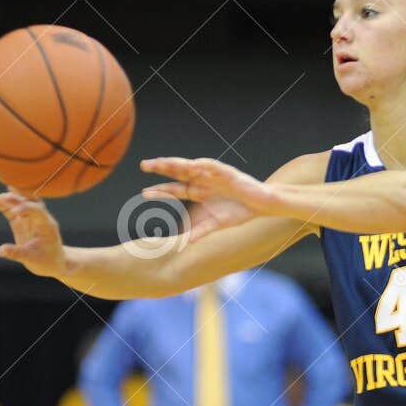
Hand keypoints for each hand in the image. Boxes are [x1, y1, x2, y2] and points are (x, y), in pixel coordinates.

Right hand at [0, 192, 67, 276]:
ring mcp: (29, 218)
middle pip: (29, 201)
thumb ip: (17, 253)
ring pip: (19, 202)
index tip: (14, 211)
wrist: (53, 263)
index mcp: (47, 225)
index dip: (26, 208)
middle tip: (2, 197)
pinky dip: (2, 204)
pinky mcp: (20, 221)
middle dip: (17, 197)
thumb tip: (0, 251)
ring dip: (8, 198)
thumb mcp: (32, 259)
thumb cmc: (47, 261)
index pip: (38, 210)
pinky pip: (11, 210)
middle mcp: (39, 218)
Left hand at [141, 157, 276, 242]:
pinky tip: (193, 164)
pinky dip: (203, 165)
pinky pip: (213, 167)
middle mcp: (203, 181)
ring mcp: (214, 175)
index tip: (144, 192)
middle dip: (162, 168)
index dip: (161, 190)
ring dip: (178, 163)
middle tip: (145, 165)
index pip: (175, 189)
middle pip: (178, 173)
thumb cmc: (239, 213)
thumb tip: (184, 244)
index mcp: (198, 192)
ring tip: (164, 161)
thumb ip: (200, 232)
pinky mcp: (227, 172)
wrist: (261, 205)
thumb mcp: (216, 225)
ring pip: (191, 167)